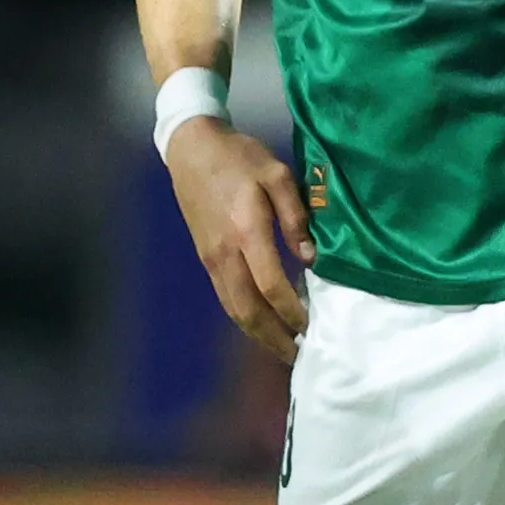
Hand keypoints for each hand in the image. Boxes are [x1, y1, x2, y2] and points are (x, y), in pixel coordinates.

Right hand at [164, 119, 311, 362]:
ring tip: (283, 347)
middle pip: (248, 309)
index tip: (313, 325)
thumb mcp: (278, 174)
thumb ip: (295, 216)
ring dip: (258, 333)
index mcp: (245, 231)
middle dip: (274, 336)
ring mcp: (211, 259)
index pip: (271, 285)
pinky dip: (244, 317)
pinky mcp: (206, 258)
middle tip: (299, 354)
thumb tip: (310, 257)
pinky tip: (261, 323)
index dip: (292, 310)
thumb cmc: (240, 157)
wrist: (191, 150)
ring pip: (233, 308)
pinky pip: (226, 297)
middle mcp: (225, 253)